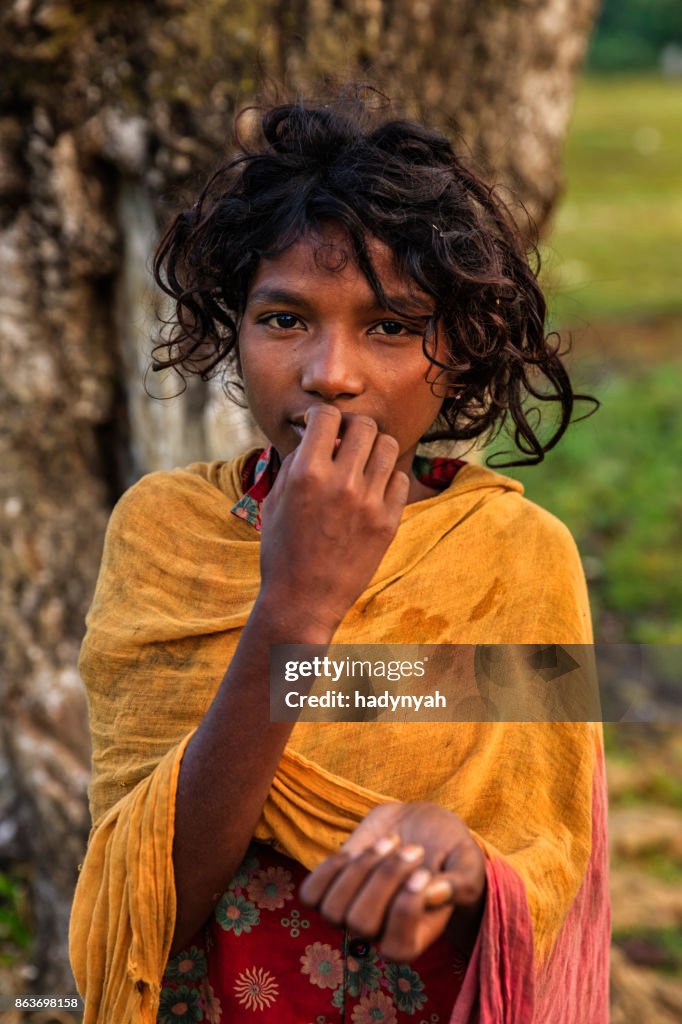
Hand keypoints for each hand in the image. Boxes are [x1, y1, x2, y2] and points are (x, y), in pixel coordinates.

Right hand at [259, 406, 409, 632]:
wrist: (303, 600)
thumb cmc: (282, 549)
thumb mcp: (276, 500)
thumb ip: (297, 461)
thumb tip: (314, 434)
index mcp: (307, 474)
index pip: (327, 416)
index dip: (323, 417)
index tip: (322, 428)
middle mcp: (341, 483)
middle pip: (364, 425)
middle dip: (353, 427)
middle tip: (346, 442)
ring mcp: (369, 503)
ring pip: (388, 446)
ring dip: (374, 447)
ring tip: (363, 462)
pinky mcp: (388, 522)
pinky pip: (400, 479)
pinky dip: (387, 477)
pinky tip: (373, 489)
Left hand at [300, 802, 486, 961]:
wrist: (424, 828)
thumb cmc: (452, 854)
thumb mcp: (468, 867)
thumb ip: (459, 885)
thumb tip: (431, 893)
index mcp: (415, 939)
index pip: (396, 950)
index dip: (405, 910)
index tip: (426, 870)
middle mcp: (380, 932)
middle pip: (360, 924)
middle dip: (384, 878)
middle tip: (413, 849)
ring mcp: (351, 910)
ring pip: (332, 910)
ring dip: (360, 868)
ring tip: (390, 841)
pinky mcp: (332, 886)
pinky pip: (310, 894)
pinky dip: (329, 868)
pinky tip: (356, 849)